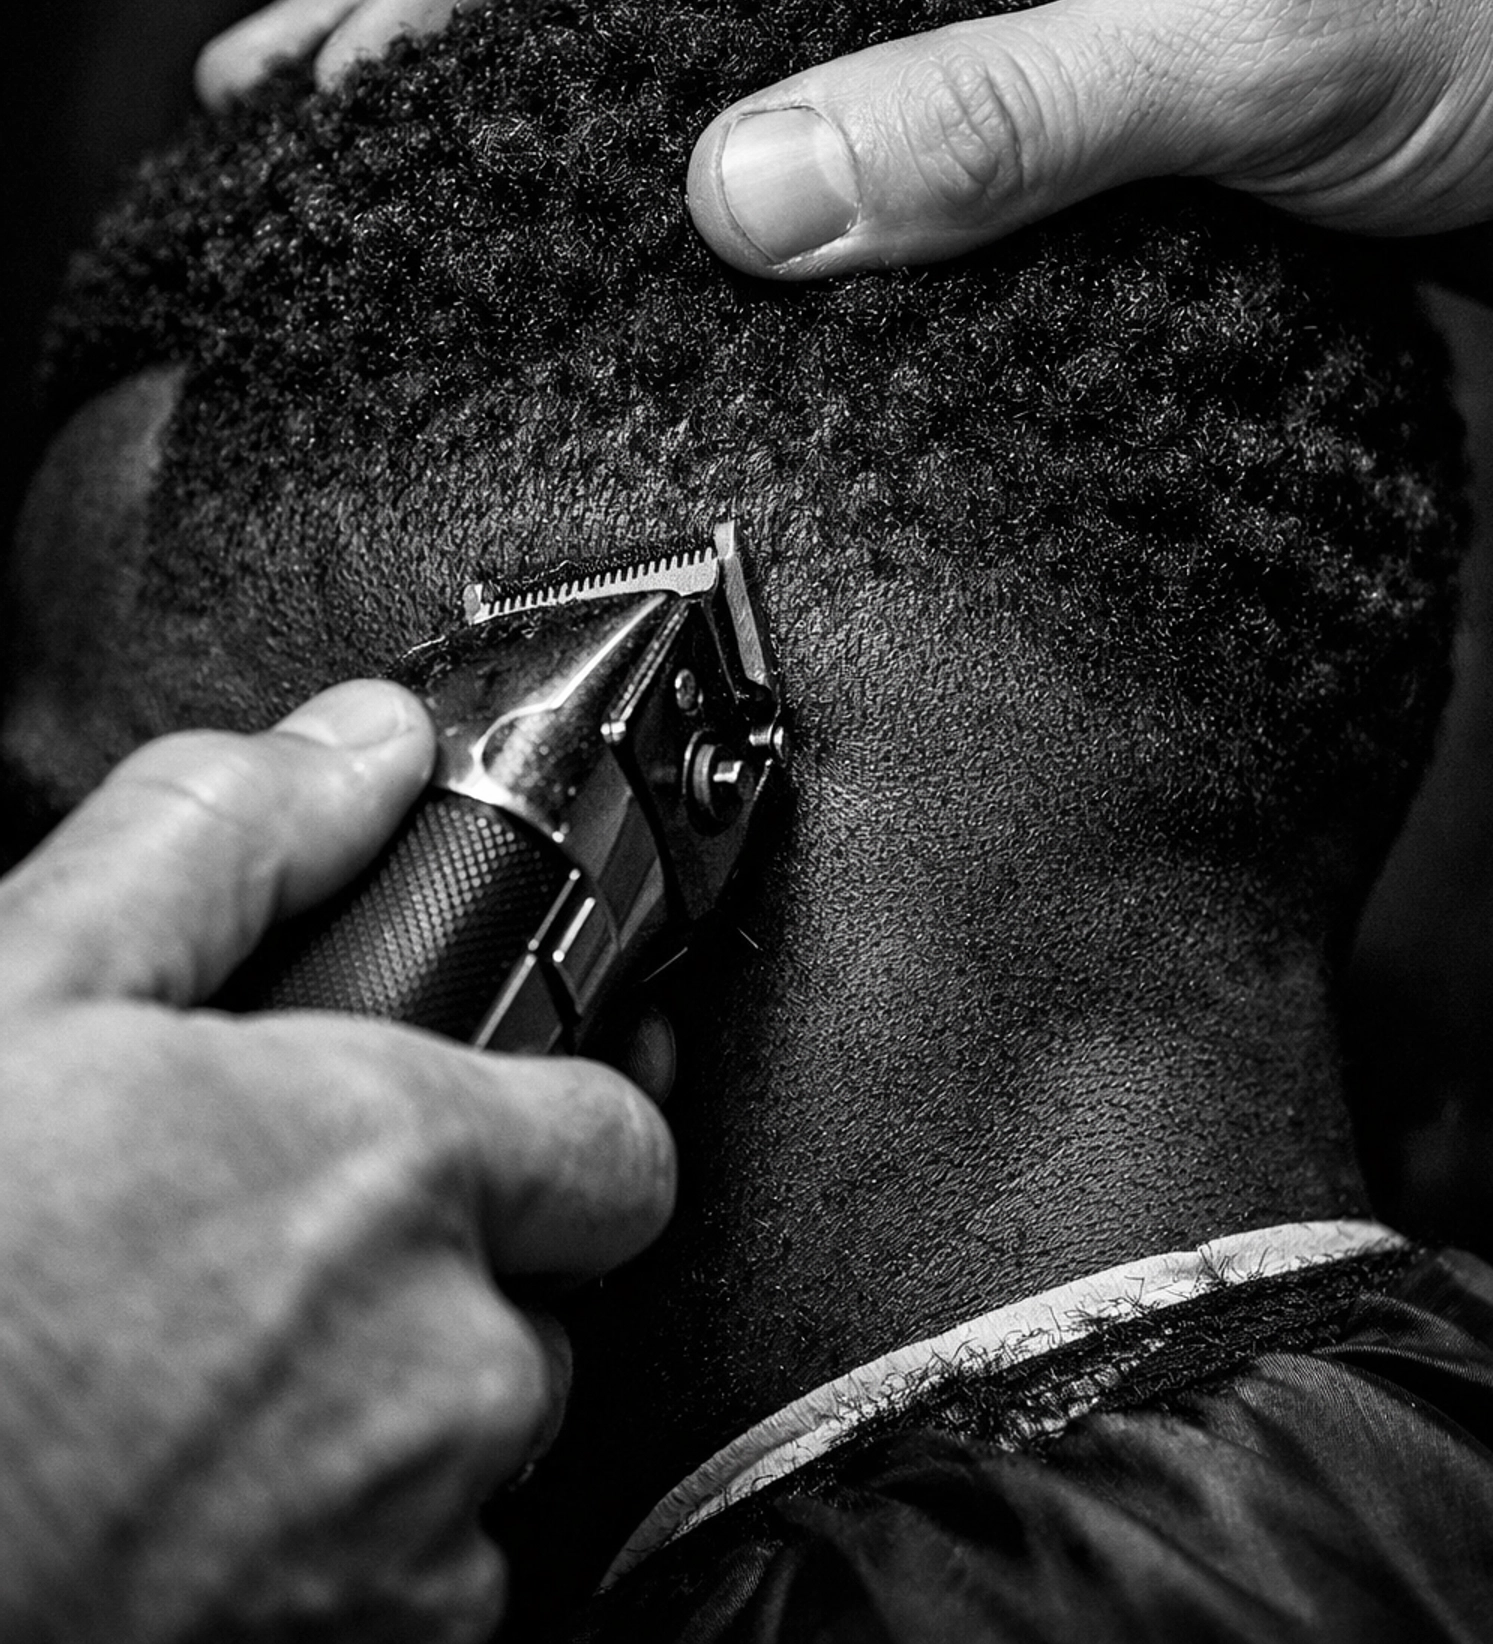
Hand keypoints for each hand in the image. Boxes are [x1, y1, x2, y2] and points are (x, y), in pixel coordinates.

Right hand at [0, 681, 673, 1642]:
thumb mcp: (30, 987)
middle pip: (547, 1291)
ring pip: (482, 1443)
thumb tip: (364, 746)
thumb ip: (225, 841)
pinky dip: (353, 1535)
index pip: (620, 1131)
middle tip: (288, 1242)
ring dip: (399, 1405)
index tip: (502, 1111)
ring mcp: (404, 1535)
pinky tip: (216, 1484)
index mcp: (387, 1164)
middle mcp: (438, 1359)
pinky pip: (426, 1581)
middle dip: (453, 1261)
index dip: (561, 1110)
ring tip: (225, 1365)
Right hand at [196, 0, 1492, 309]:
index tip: (339, 70)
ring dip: (589, 68)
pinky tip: (685, 207)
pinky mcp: (1069, 39)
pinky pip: (861, 79)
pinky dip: (748, 134)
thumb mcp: (1248, 45)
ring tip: (436, 151)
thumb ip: (996, 112)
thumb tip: (741, 189)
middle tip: (305, 89)